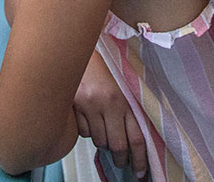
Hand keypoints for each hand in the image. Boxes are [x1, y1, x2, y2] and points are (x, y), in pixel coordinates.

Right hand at [72, 50, 147, 177]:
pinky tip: (87, 116)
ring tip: (104, 128)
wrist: (78, 45)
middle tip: (122, 162)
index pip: (137, 137)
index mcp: (125, 98)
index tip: (140, 171)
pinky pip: (81, 131)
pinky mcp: (73, 105)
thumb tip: (136, 137)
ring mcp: (89, 105)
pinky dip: (86, 130)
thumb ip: (128, 107)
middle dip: (120, 157)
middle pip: (117, 145)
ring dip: (102, 140)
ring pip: (98, 140)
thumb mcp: (121, 83)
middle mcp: (108, 103)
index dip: (139, 159)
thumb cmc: (103, 64)